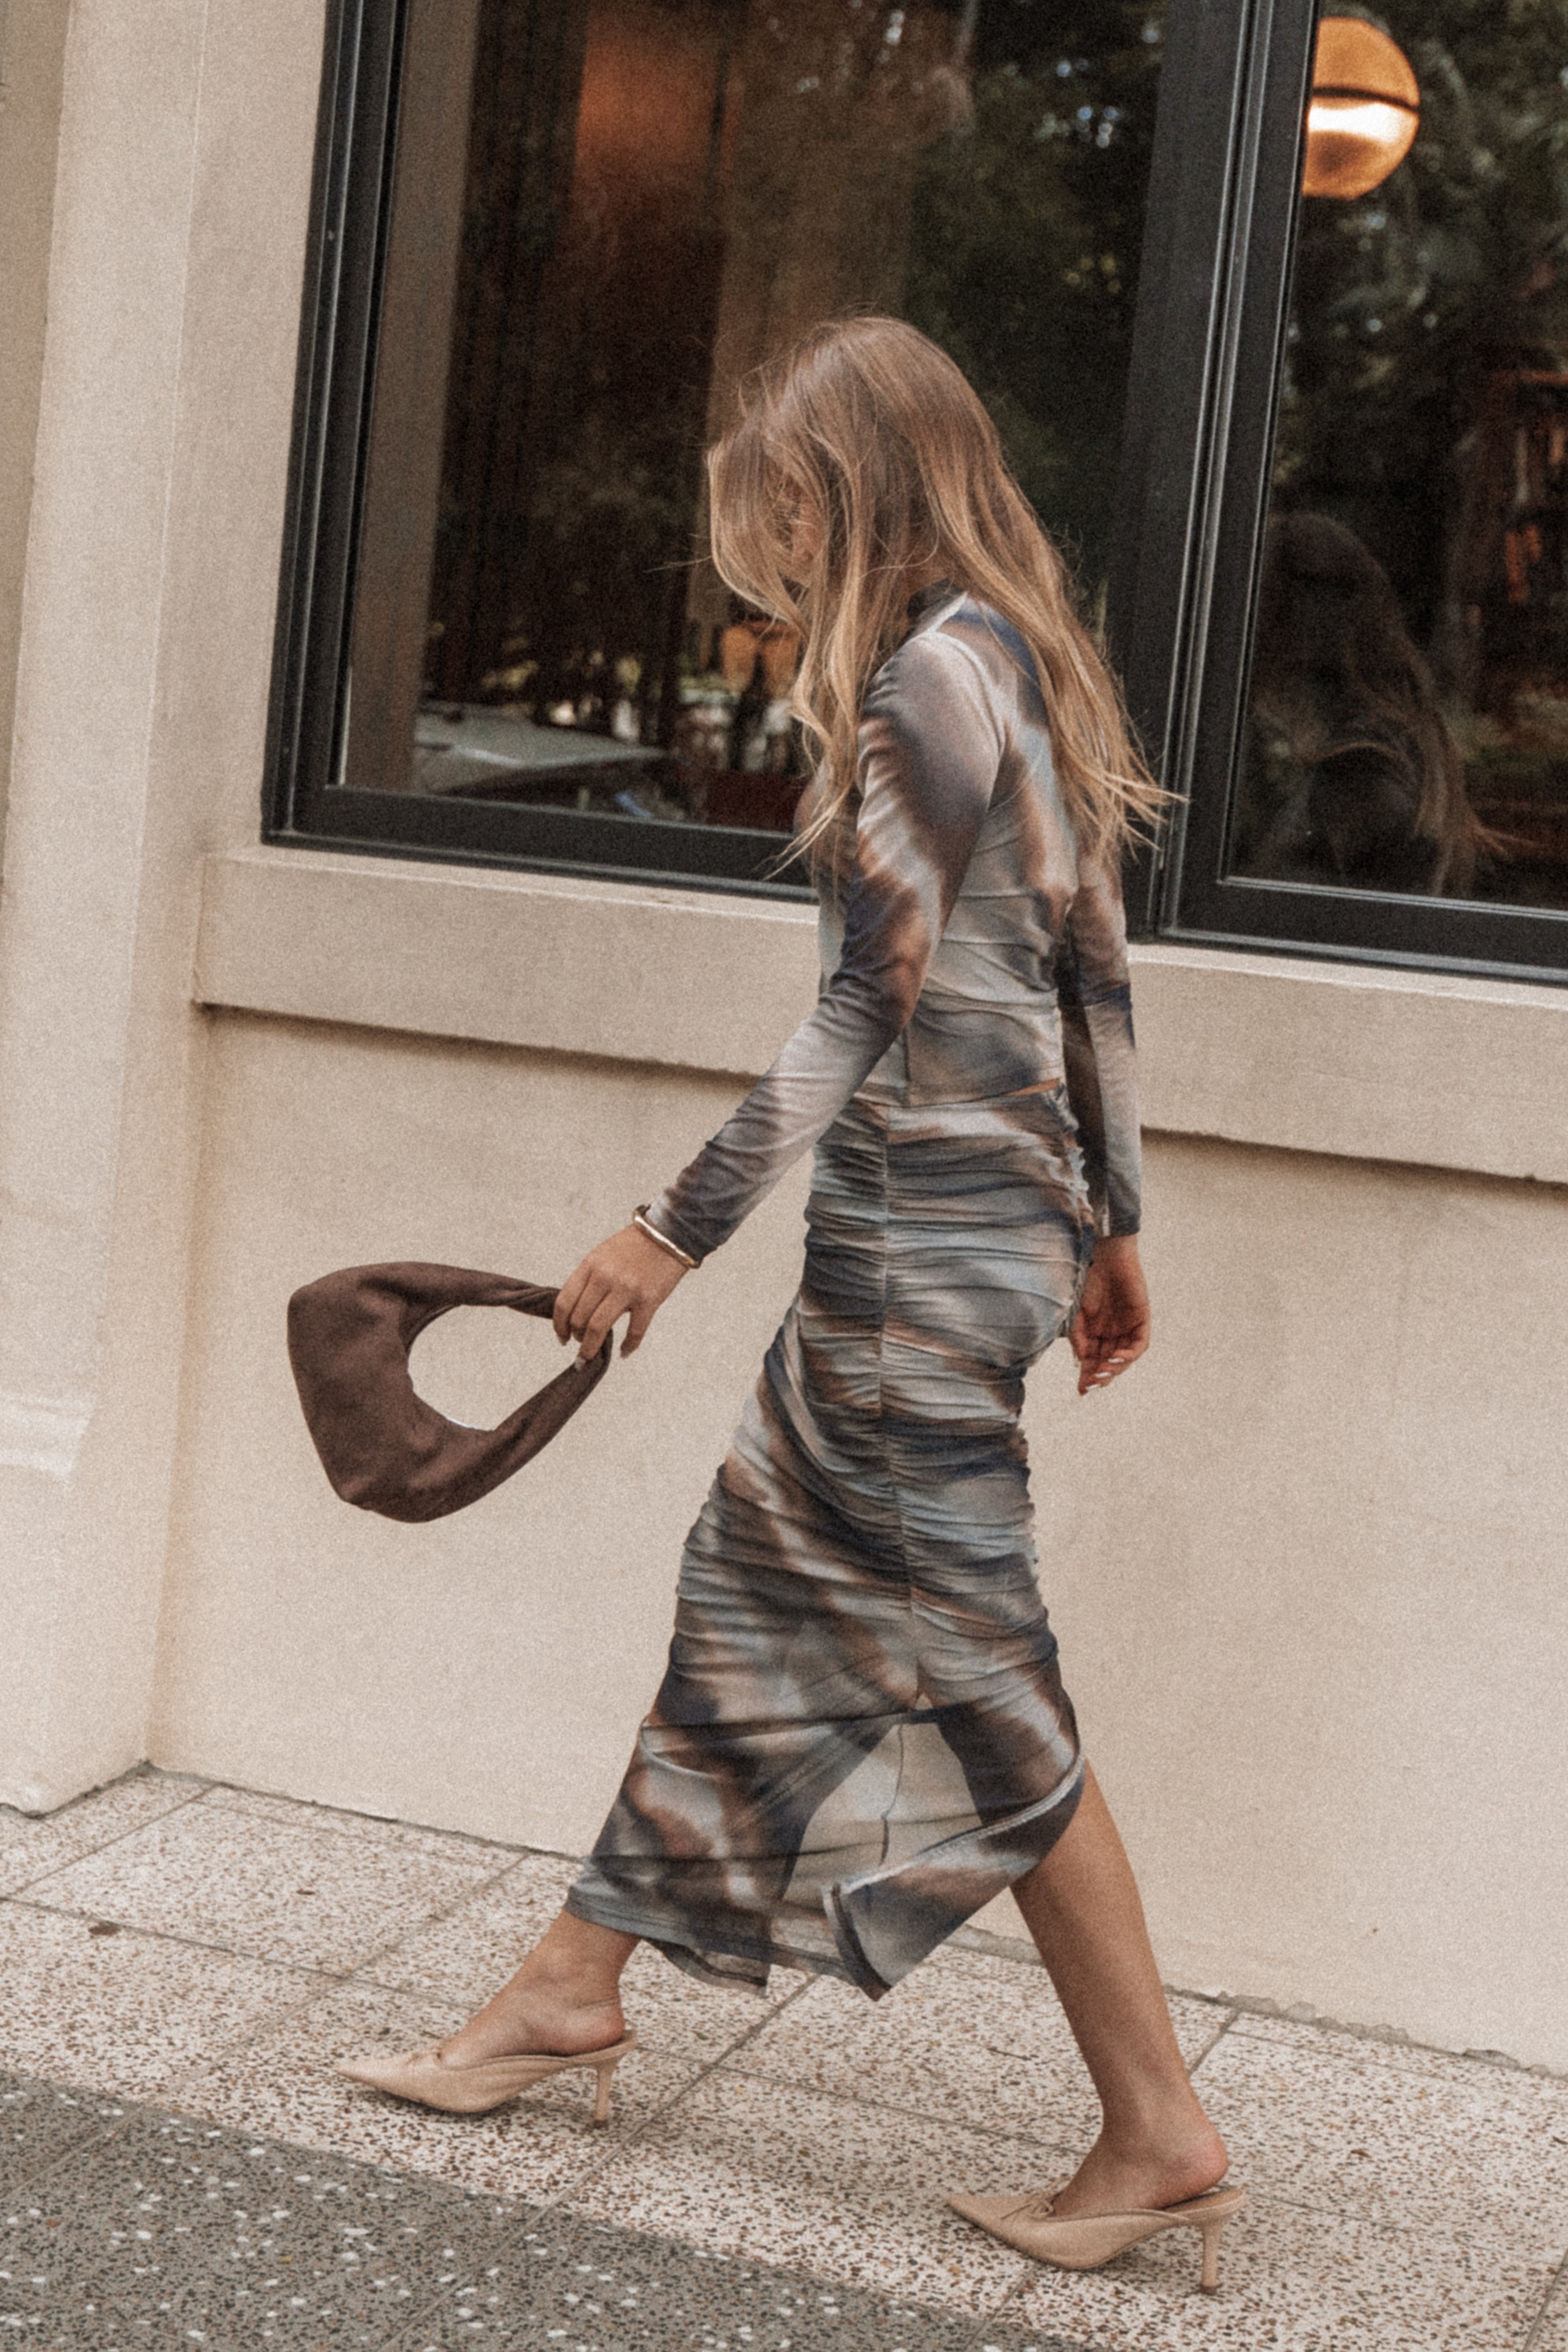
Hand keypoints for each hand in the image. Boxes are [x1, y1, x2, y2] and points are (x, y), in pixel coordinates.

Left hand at [553, 1224, 688, 1361]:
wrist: (668, 1233)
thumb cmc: (634, 1247)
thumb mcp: (602, 1256)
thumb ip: (589, 1280)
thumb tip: (576, 1311)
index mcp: (590, 1265)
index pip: (564, 1302)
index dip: (559, 1325)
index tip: (561, 1337)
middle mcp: (605, 1277)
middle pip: (579, 1318)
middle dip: (576, 1338)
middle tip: (579, 1345)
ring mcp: (627, 1289)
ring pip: (598, 1328)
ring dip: (590, 1348)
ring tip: (590, 1354)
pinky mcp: (649, 1300)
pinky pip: (634, 1332)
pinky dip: (627, 1347)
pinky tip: (624, 1351)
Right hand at [1069, 1234, 1149, 1395]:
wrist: (1106, 1256)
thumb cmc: (1089, 1280)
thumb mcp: (1077, 1312)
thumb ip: (1078, 1336)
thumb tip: (1081, 1361)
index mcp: (1096, 1332)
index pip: (1093, 1361)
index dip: (1087, 1377)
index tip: (1080, 1391)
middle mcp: (1113, 1333)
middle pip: (1108, 1363)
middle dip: (1099, 1377)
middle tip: (1090, 1386)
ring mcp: (1128, 1327)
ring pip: (1124, 1358)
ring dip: (1114, 1368)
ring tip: (1101, 1374)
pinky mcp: (1142, 1320)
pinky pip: (1139, 1345)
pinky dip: (1129, 1354)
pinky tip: (1116, 1357)